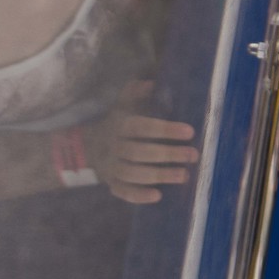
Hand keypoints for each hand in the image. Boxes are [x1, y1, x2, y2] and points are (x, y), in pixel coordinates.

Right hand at [86, 80, 198, 204]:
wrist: (85, 148)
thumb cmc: (116, 125)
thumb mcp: (122, 106)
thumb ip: (134, 93)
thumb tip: (150, 82)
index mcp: (120, 125)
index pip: (142, 127)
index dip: (165, 130)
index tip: (190, 132)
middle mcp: (114, 146)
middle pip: (140, 152)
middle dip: (168, 154)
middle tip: (193, 155)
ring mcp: (111, 167)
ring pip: (133, 173)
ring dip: (159, 176)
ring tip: (184, 175)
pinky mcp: (111, 184)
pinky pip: (123, 192)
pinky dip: (139, 196)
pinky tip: (158, 196)